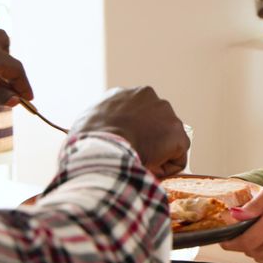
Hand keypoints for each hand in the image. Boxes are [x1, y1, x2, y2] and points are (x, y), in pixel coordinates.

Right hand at [69, 86, 189, 178]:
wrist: (104, 146)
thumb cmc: (87, 140)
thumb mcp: (84, 123)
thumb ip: (97, 123)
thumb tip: (95, 135)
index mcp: (123, 94)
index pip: (134, 113)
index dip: (130, 132)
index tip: (122, 144)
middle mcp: (147, 96)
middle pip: (153, 123)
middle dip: (146, 138)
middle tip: (131, 155)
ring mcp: (165, 112)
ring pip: (165, 139)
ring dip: (156, 152)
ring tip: (137, 162)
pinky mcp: (178, 133)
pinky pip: (176, 158)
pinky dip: (166, 168)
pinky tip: (149, 169)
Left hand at [220, 181, 262, 262]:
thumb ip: (254, 204)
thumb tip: (235, 216)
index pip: (246, 241)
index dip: (230, 243)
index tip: (222, 239)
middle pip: (249, 249)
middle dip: (243, 240)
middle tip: (249, 226)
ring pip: (256, 256)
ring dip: (253, 245)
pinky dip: (262, 251)